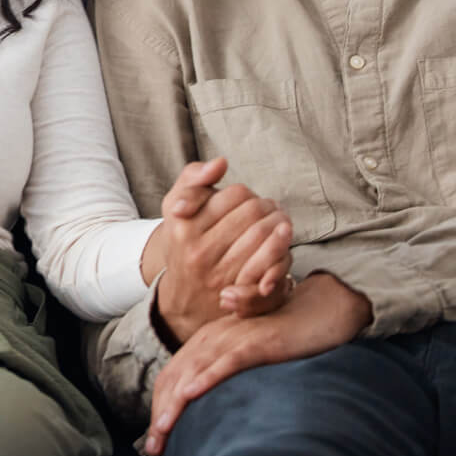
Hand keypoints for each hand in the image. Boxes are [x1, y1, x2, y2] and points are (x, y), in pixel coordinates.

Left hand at [144, 272, 372, 455]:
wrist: (317, 313)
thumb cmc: (282, 340)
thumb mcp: (244, 357)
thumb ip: (223, 373)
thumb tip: (205, 406)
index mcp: (208, 339)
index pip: (172, 375)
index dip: (159, 406)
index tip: (154, 438)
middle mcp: (214, 336)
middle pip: (176, 375)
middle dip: (161, 412)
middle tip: (154, 445)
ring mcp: (234, 337)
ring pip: (195, 369)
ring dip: (176, 402)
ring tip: (163, 430)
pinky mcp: (258, 342)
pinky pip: (228, 360)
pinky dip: (208, 376)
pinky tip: (193, 393)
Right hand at [155, 158, 292, 343]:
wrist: (182, 293)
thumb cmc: (182, 239)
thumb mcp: (175, 204)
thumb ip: (194, 177)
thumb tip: (221, 162)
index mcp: (183, 226)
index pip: (235, 194)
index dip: (246, 192)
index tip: (244, 199)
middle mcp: (199, 251)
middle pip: (253, 212)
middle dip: (265, 205)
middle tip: (266, 208)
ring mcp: (220, 274)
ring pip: (264, 235)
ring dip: (278, 223)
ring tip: (276, 220)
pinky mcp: (239, 291)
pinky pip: (271, 263)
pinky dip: (281, 248)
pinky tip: (280, 241)